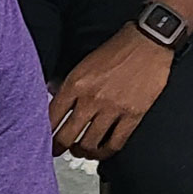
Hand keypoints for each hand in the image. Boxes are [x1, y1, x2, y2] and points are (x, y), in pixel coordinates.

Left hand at [49, 24, 173, 159]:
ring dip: (81, 151)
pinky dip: (105, 152)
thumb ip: (69, 82)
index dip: (44, 132)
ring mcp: (112, 108)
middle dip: (58, 148)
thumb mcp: (85, 61)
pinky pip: (115, 143)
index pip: (52, 116)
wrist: (149, 41)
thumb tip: (54, 96)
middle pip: (67, 136)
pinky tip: (101, 151)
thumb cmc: (118, 47)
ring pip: (89, 143)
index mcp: (76, 83)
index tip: (43, 137)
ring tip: (80, 151)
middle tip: (57, 151)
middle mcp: (91, 98)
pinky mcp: (132, 115)